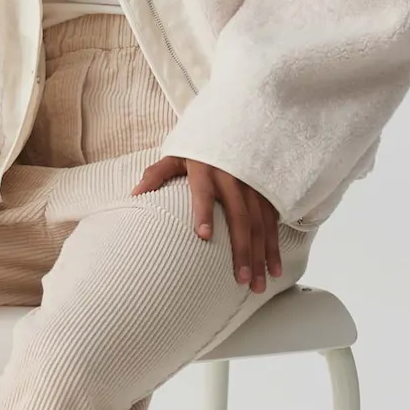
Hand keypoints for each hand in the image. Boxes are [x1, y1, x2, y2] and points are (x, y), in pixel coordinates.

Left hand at [131, 156, 281, 293]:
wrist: (237, 124)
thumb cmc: (202, 146)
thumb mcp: (178, 154)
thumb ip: (158, 174)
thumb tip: (135, 194)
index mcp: (207, 169)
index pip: (204, 192)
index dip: (204, 212)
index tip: (204, 235)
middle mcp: (234, 178)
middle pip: (239, 217)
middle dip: (241, 251)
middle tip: (240, 280)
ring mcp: (254, 186)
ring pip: (260, 225)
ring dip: (261, 256)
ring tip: (257, 284)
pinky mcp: (267, 192)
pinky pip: (272, 223)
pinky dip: (274, 246)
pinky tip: (273, 268)